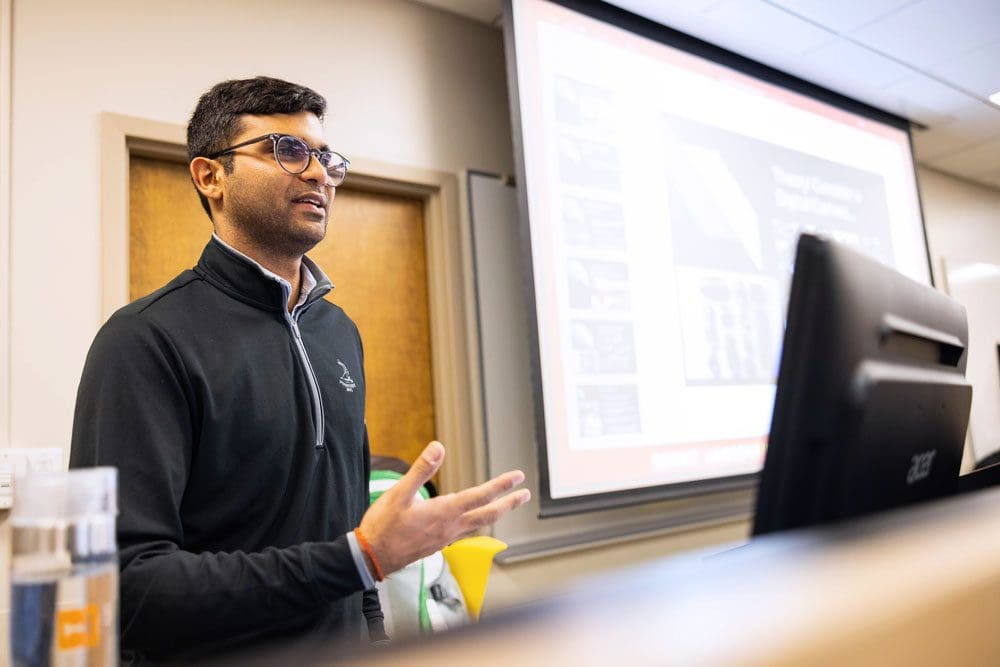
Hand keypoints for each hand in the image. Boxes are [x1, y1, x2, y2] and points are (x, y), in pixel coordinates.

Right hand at [358, 441, 529, 574]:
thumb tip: (438, 446)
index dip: (501, 485)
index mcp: (444, 512)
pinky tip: (471, 520)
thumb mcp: (399, 493)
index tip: (518, 477)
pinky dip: (476, 522)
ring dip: (494, 513)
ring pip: (478, 524)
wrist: (371, 559)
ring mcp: (445, 538)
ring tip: (504, 505)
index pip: (481, 495)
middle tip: (525, 495)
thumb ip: (421, 469)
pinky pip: (465, 532)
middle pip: (487, 514)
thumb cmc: (383, 526)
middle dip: (508, 503)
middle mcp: (450, 527)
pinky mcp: (437, 544)